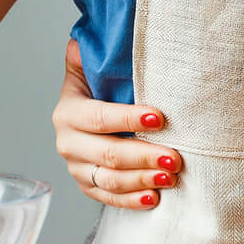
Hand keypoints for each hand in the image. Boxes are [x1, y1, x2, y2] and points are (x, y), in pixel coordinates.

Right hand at [54, 39, 182, 210]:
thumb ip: (89, 56)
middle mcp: (69, 143)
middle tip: (174, 157)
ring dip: (142, 180)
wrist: (88, 117)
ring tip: (170, 177)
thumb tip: (81, 43)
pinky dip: (131, 201)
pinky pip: (109, 199)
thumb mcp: (91, 69)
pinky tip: (153, 198)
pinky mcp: (89, 186)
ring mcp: (78, 168)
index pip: (99, 117)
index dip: (128, 119)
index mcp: (69, 112)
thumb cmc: (100, 89)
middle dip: (143, 156)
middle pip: (108, 154)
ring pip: (110, 180)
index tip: (158, 118)